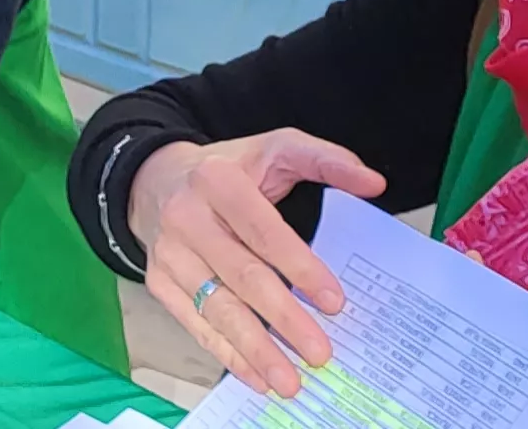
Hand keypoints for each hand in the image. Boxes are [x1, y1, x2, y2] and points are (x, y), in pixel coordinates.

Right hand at [127, 131, 388, 397]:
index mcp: (217, 180)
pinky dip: (228, 355)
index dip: (300, 267)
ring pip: (216, 308)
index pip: (263, 230)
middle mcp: (185, 217)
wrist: (154, 180)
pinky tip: (257, 375)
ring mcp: (169, 254)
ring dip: (255, 349)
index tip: (335, 302)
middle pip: (240, 275)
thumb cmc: (228, 171)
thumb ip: (325, 160)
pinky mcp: (159, 282)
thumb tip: (373, 182)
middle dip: (283, 319)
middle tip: (320, 352)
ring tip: (290, 379)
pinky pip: (195, 325)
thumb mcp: (274, 149)